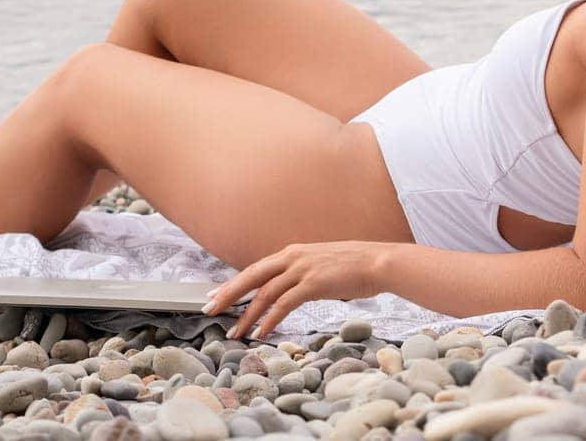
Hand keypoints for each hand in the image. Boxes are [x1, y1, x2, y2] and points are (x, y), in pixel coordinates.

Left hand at [202, 240, 381, 340]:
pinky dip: (269, 319)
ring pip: (264, 293)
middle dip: (227, 294)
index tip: (216, 294)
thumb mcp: (320, 264)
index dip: (233, 283)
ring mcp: (302, 269)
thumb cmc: (353, 266)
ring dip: (246, 315)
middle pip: (251, 276)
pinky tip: (261, 332)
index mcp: (292, 252)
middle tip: (208, 309)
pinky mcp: (313, 283)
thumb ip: (301, 273)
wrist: (377, 262)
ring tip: (234, 332)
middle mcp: (292, 257)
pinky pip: (284, 304)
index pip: (255, 268)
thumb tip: (288, 290)